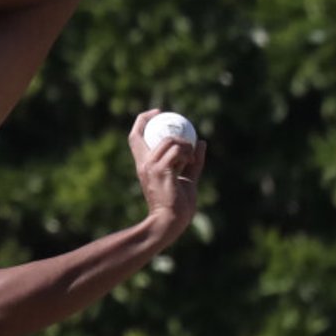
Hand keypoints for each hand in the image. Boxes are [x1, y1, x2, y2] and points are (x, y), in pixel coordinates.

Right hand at [128, 110, 206, 245]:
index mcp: (145, 165)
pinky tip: (190, 161)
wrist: (170, 223)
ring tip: (190, 156)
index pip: (135, 137)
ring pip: (169, 141)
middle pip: (141, 133)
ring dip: (184, 144)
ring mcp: (150, 167)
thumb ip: (194, 161)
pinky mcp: (161, 171)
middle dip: (156, 121)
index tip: (157, 113)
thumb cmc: (178, 207)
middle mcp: (143, 164)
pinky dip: (187, 152)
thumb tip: (201, 142)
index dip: (144, 120)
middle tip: (178, 121)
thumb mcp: (187, 179)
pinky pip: (177, 150)